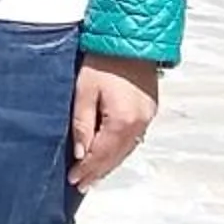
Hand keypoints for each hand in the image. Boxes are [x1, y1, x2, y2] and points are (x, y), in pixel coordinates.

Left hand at [69, 55, 159, 189]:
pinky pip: (134, 138)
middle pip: (116, 156)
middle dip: (98, 171)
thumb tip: (80, 153)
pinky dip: (121, 149)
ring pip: (127, 149)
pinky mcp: (150, 109)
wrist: (131, 39)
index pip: (101, 154)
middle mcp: (139, 124)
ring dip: (110, 163)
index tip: (73, 180)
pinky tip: (111, 153)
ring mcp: (148, 117)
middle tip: (82, 184)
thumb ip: (82, 124)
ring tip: (94, 175)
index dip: (86, 169)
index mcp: (122, 121)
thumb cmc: (103, 61)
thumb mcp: (84, 91)